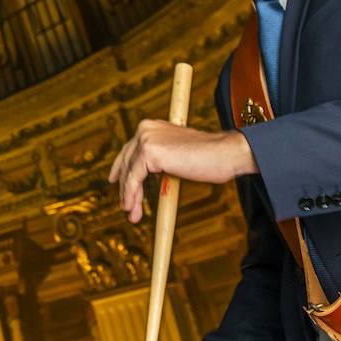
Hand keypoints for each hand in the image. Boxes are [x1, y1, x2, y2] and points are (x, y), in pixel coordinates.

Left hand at [109, 121, 256, 222]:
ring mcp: (146, 139)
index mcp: (152, 127)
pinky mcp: (149, 152)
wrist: (226, 154)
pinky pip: (134, 178)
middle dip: (125, 187)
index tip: (114, 182)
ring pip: (129, 172)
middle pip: (127, 162)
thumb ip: (160, 159)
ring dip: (129, 196)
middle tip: (126, 207)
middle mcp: (145, 129)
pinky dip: (132, 194)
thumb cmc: (209, 158)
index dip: (120, 168)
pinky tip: (132, 207)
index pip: (130, 150)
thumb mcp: (177, 155)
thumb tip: (143, 176)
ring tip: (131, 214)